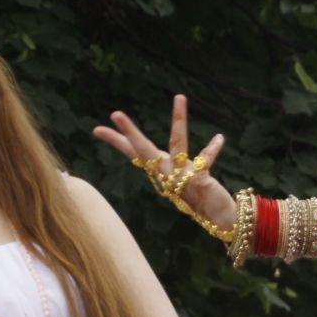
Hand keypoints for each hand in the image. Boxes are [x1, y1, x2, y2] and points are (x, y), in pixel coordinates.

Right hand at [93, 94, 236, 231]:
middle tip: (115, 113)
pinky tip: (219, 138)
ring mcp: (182, 177)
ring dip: (178, 120)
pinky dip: (211, 149)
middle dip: (130, 132)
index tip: (97, 129)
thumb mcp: (185, 176)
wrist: (218, 219)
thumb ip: (180, 162)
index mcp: (161, 170)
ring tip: (179, 97)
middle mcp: (167, 173)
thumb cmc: (200, 196)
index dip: (117, 140)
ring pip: (178, 144)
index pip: (134, 152)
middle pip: (144, 149)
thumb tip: (171, 150)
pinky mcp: (199, 181)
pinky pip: (204, 160)